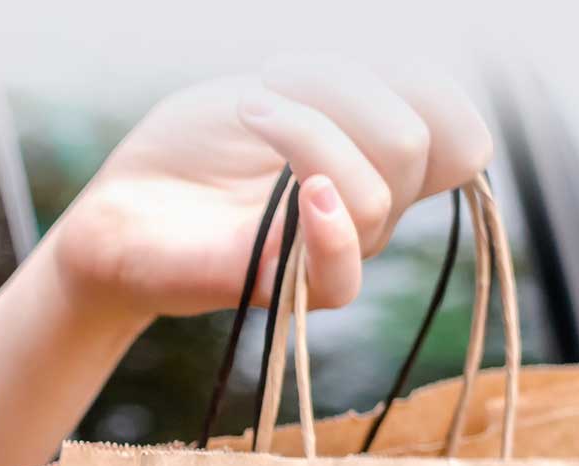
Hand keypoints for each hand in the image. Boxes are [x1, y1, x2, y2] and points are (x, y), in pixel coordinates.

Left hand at [45, 58, 492, 326]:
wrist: (119, 205)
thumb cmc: (192, 145)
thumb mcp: (276, 87)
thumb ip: (346, 87)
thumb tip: (402, 89)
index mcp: (378, 160)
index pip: (459, 133)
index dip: (419, 85)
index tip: (329, 64)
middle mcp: (370, 208)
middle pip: (418, 144)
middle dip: (348, 90)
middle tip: (271, 80)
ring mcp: (330, 249)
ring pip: (379, 190)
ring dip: (310, 128)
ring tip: (250, 108)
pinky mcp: (283, 288)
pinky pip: (343, 275)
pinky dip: (331, 226)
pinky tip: (303, 193)